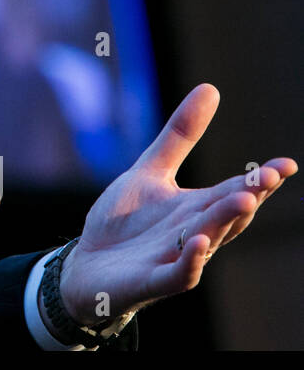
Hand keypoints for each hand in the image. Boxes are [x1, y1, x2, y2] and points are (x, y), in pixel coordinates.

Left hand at [57, 83, 296, 326]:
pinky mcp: (152, 281)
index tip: (285, 164)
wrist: (85, 266)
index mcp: (197, 208)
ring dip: (225, 223)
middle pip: (227, 215)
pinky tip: (200, 242)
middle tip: (267, 177)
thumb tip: (211, 88)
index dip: (259, 180)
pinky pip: (178, 274)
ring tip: (243, 200)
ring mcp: (175, 259)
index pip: (233, 191)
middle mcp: (194, 234)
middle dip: (248, 197)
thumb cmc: (124, 223)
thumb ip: (180, 136)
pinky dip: (191, 260)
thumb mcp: (151, 171)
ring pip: (209, 241)